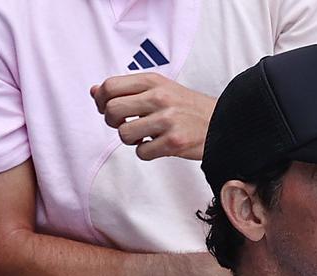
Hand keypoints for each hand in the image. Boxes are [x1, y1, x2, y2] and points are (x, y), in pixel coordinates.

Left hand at [91, 73, 215, 160]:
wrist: (223, 122)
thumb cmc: (186, 107)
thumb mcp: (159, 89)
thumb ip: (127, 90)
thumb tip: (94, 92)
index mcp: (153, 81)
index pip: (110, 86)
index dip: (102, 101)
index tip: (108, 109)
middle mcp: (160, 97)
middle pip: (112, 111)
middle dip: (113, 123)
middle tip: (126, 125)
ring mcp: (168, 120)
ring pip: (124, 135)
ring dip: (131, 140)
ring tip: (145, 136)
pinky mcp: (174, 142)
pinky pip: (142, 153)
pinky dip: (146, 153)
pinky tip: (158, 145)